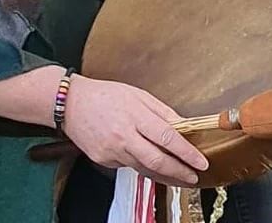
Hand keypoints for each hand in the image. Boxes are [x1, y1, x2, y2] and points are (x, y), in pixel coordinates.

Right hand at [62, 76, 208, 186]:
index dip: (186, 152)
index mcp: (134, 114)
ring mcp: (112, 150)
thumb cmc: (104, 94)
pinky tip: (149, 164)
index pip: (167, 137)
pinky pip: (128, 166)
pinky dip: (142, 166)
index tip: (200, 161)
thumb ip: (160, 110)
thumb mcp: (136, 94)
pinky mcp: (104, 160)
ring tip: (180, 177)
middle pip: (157, 160)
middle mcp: (123, 135)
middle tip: (194, 176)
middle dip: (180, 171)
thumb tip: (183, 125)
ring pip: (144, 168)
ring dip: (165, 175)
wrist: (70, 103)